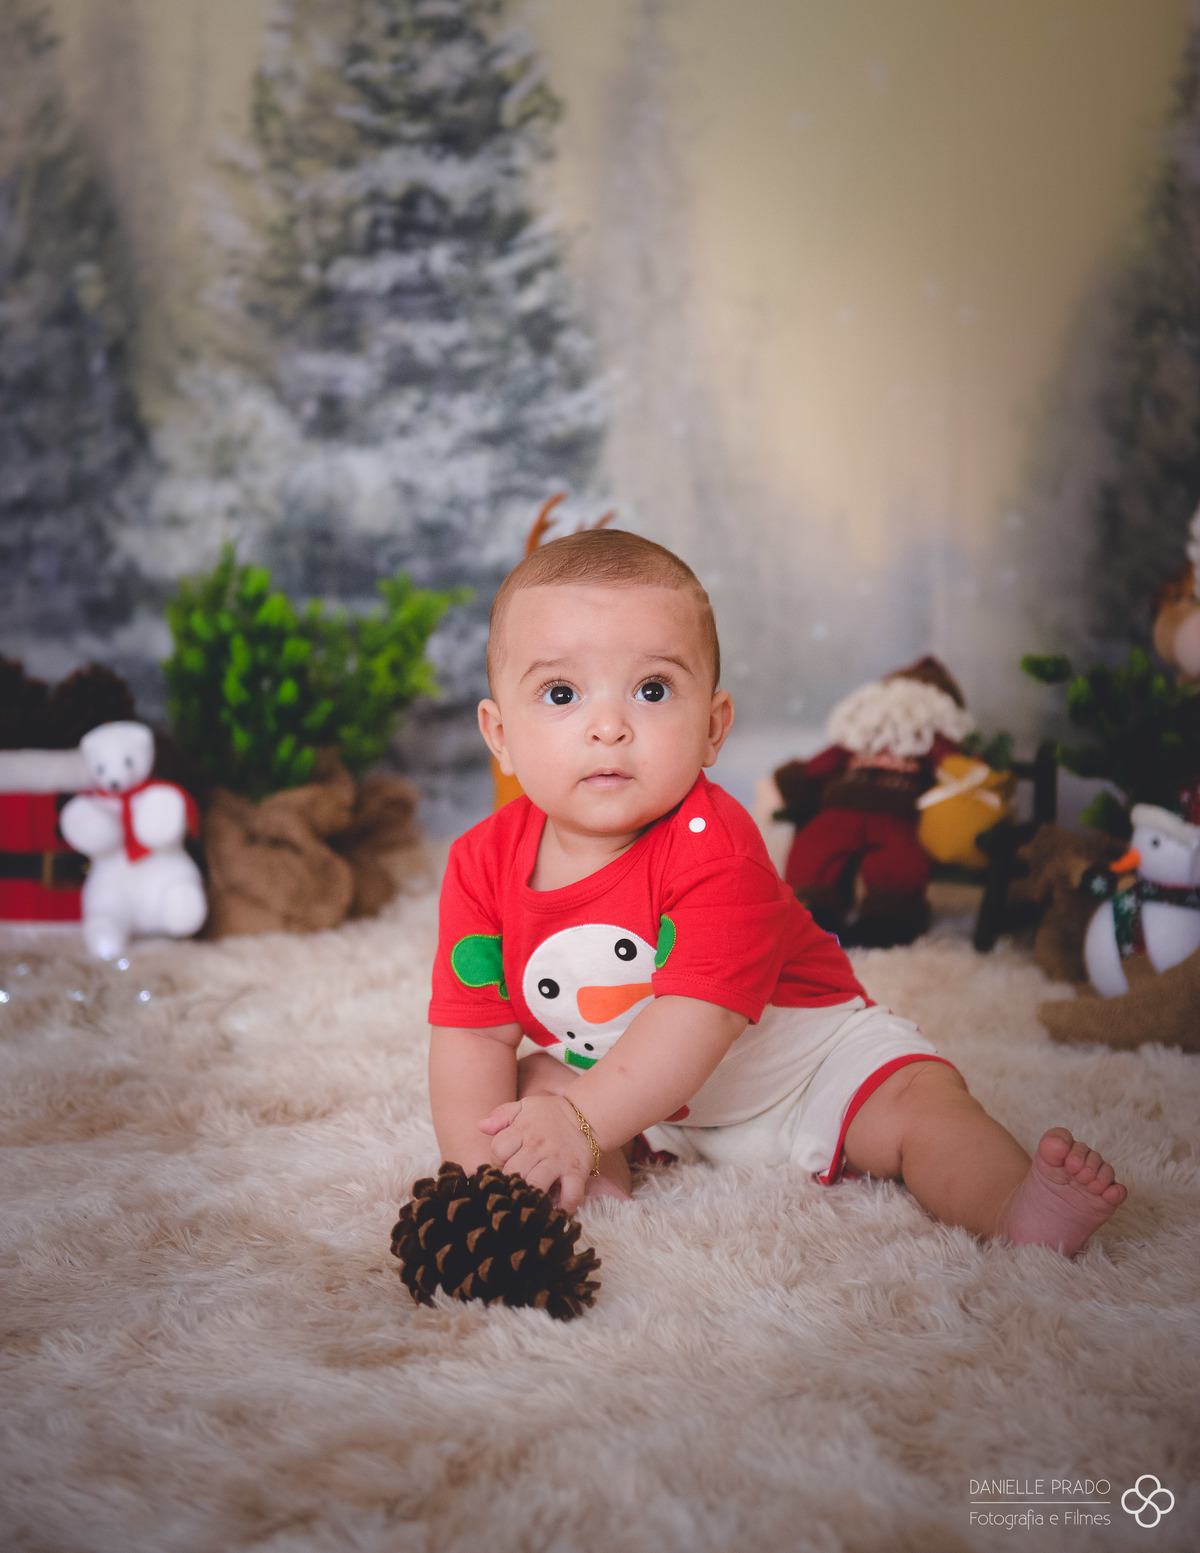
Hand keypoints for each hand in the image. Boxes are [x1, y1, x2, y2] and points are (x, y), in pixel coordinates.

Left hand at [478, 1094, 595, 1212]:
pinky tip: (555, 1208)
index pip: (498, 1150)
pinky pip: (570, 1196)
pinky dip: (563, 1208)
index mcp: (523, 1129)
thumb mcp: (525, 1106)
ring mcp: (558, 1160)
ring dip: (530, 1197)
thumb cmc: (551, 1114)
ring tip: (528, 1201)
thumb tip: (481, 1126)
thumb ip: (501, 1114)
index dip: (496, 1161)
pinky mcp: (577, 1172)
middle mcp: (539, 1146)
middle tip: (514, 1186)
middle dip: (510, 1182)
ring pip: (536, 1185)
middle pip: (514, 1171)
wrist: (588, 1115)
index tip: (503, 1166)